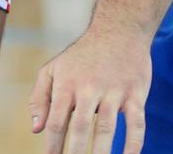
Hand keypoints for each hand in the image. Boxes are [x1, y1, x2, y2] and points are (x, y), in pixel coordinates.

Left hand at [30, 29, 151, 153]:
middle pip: (80, 128)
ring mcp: (114, 91)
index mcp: (66, 84)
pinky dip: (134, 145)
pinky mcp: (135, 93)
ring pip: (107, 128)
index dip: (53, 146)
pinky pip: (136, 124)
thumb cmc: (81, 55)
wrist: (118, 29)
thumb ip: (40, 98)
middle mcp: (89, 88)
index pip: (56, 122)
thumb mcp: (53, 69)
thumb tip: (36, 129)